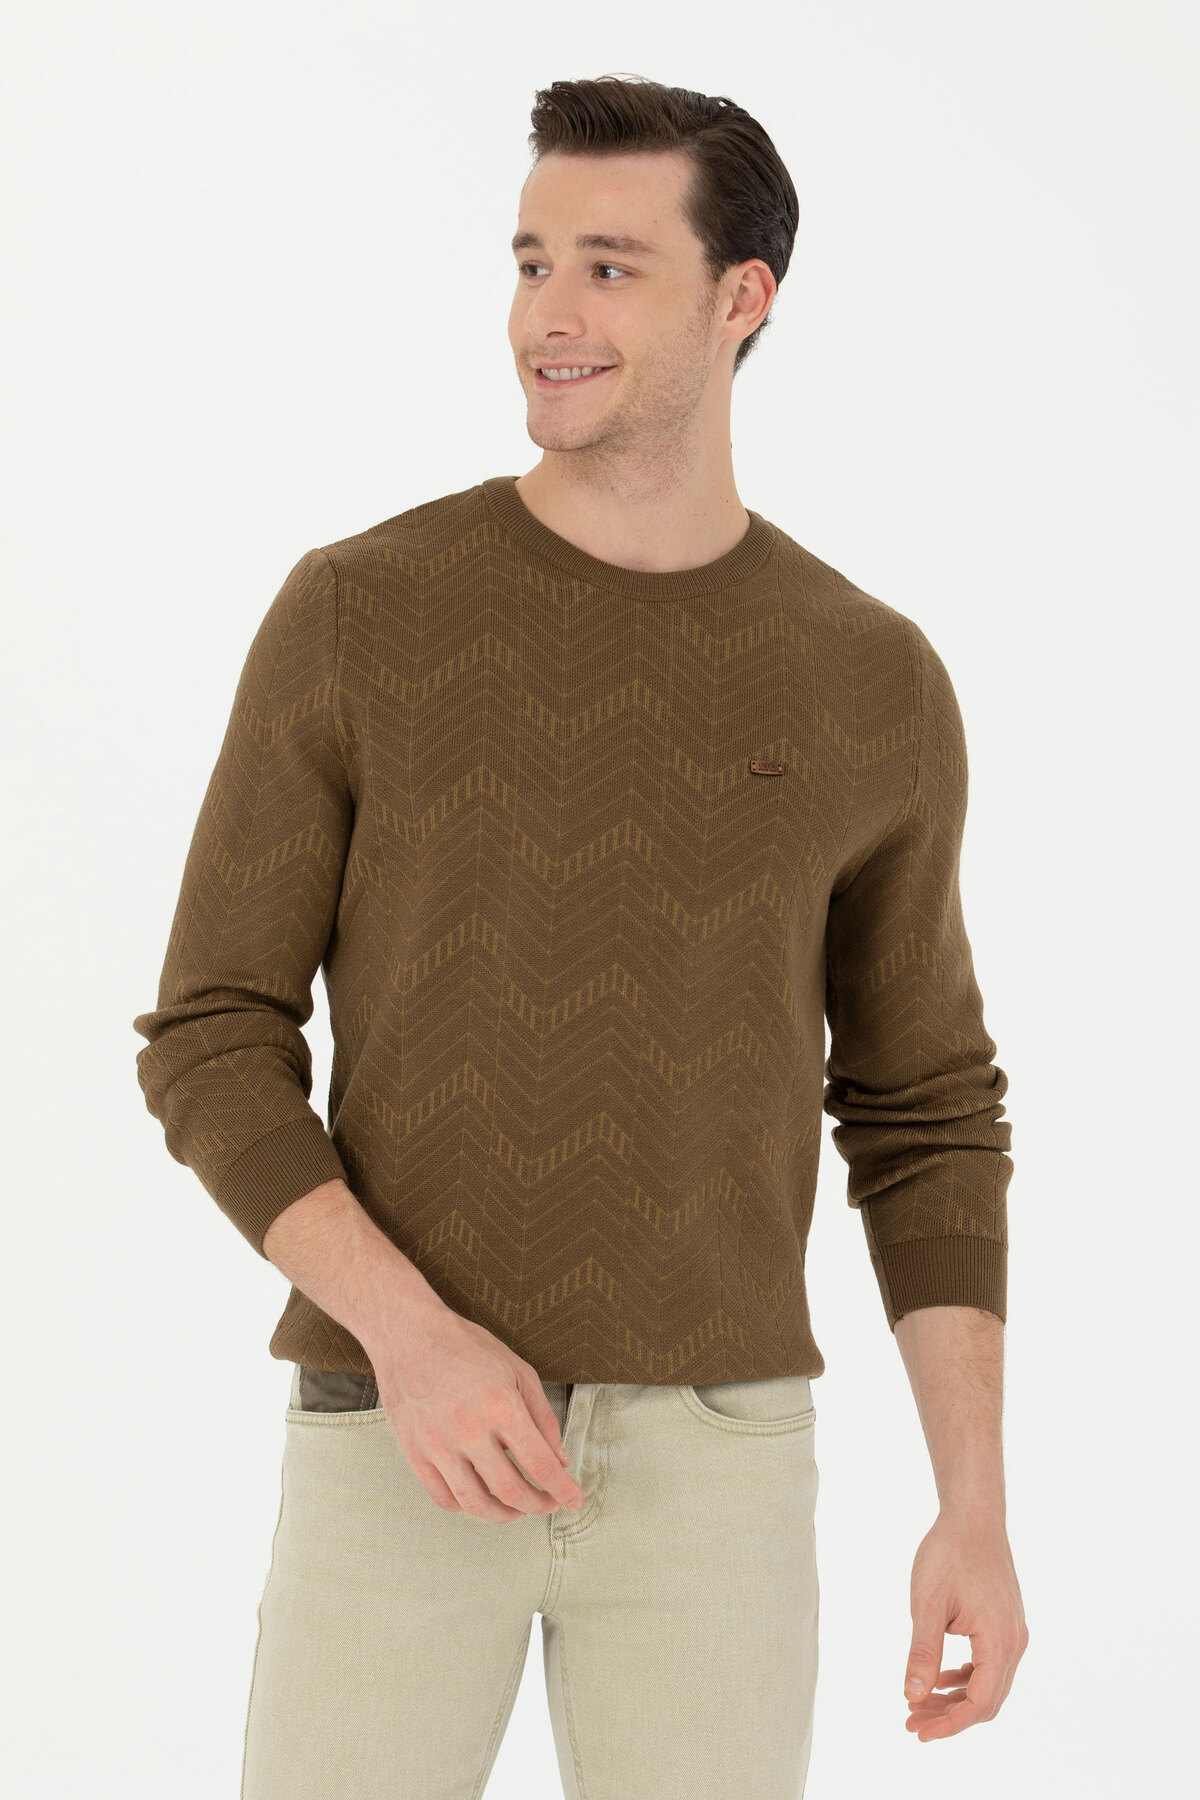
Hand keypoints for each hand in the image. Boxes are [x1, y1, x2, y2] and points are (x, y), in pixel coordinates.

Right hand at [369, 1302, 586, 1522]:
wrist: (408, 1334)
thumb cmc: (466, 1347)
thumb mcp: (517, 1370)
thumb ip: (542, 1417)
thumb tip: (559, 1460)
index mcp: (500, 1405)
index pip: (540, 1465)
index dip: (562, 1490)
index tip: (574, 1500)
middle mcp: (468, 1430)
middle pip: (511, 1491)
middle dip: (538, 1506)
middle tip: (548, 1504)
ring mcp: (437, 1445)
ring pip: (476, 1504)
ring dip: (504, 1516)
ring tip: (518, 1510)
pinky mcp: (414, 1453)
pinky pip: (443, 1498)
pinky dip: (467, 1507)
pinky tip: (481, 1497)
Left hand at [902, 1511, 1028, 1739]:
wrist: (973, 1517)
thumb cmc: (949, 1554)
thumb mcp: (927, 1605)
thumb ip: (922, 1653)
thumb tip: (912, 1697)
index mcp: (999, 1641)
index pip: (980, 1704)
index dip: (949, 1724)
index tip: (917, 1731)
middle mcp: (1014, 1642)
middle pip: (987, 1701)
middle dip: (949, 1716)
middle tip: (912, 1722)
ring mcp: (1013, 1633)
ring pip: (989, 1684)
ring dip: (956, 1699)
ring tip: (919, 1704)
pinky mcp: (1006, 1623)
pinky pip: (990, 1664)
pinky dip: (966, 1678)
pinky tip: (940, 1679)